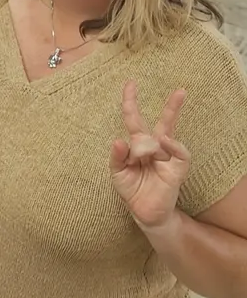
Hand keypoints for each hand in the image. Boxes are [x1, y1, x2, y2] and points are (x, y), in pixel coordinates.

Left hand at [110, 83, 189, 232]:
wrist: (145, 213)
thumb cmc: (132, 190)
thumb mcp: (117, 174)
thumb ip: (116, 158)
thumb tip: (119, 140)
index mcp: (138, 145)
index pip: (135, 119)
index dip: (131, 102)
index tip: (131, 84)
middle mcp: (154, 147)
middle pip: (164, 122)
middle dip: (172, 106)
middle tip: (180, 91)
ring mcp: (168, 157)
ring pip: (168, 136)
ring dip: (154, 141)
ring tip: (143, 154)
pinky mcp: (177, 169)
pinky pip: (180, 153)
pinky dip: (173, 145)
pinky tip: (164, 142)